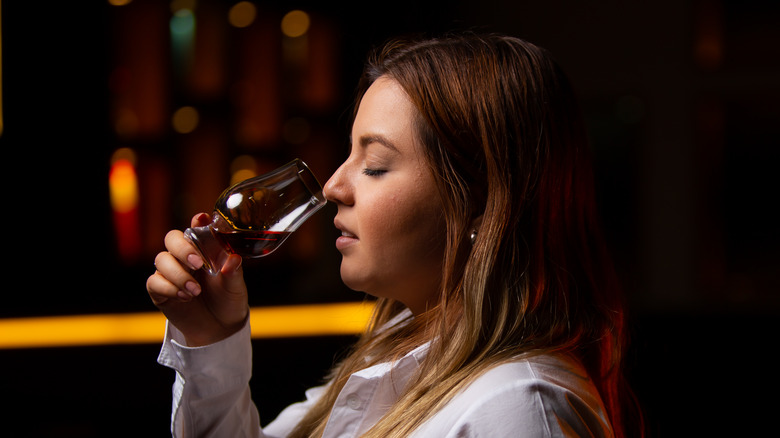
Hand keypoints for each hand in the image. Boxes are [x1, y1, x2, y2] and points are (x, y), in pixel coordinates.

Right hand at [146, 213, 248, 345]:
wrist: (219, 329)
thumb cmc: (229, 300)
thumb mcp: (235, 286)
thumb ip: (233, 272)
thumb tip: (233, 259)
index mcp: (204, 249)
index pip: (197, 228)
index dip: (197, 222)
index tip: (201, 219)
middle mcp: (184, 256)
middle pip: (172, 238)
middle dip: (182, 248)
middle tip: (197, 264)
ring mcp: (170, 272)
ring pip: (161, 260)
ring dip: (179, 274)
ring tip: (195, 291)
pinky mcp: (160, 290)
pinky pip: (154, 282)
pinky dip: (169, 288)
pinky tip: (184, 297)